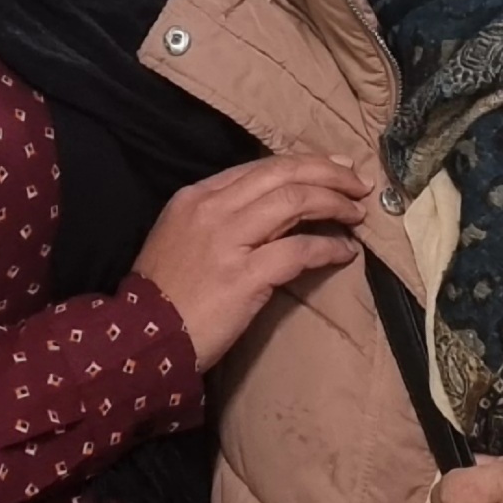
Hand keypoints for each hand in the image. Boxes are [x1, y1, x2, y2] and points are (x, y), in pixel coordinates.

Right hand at [134, 155, 369, 365]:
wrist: (142, 338)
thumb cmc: (164, 293)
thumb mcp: (183, 236)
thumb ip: (222, 216)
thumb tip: (273, 208)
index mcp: (197, 196)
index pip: (260, 167)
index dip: (304, 164)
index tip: (335, 168)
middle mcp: (212, 208)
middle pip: (283, 174)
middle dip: (329, 174)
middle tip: (359, 183)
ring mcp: (228, 240)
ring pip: (295, 202)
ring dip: (334, 204)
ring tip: (357, 214)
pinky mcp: (245, 276)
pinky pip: (299, 251)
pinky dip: (329, 248)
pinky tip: (345, 253)